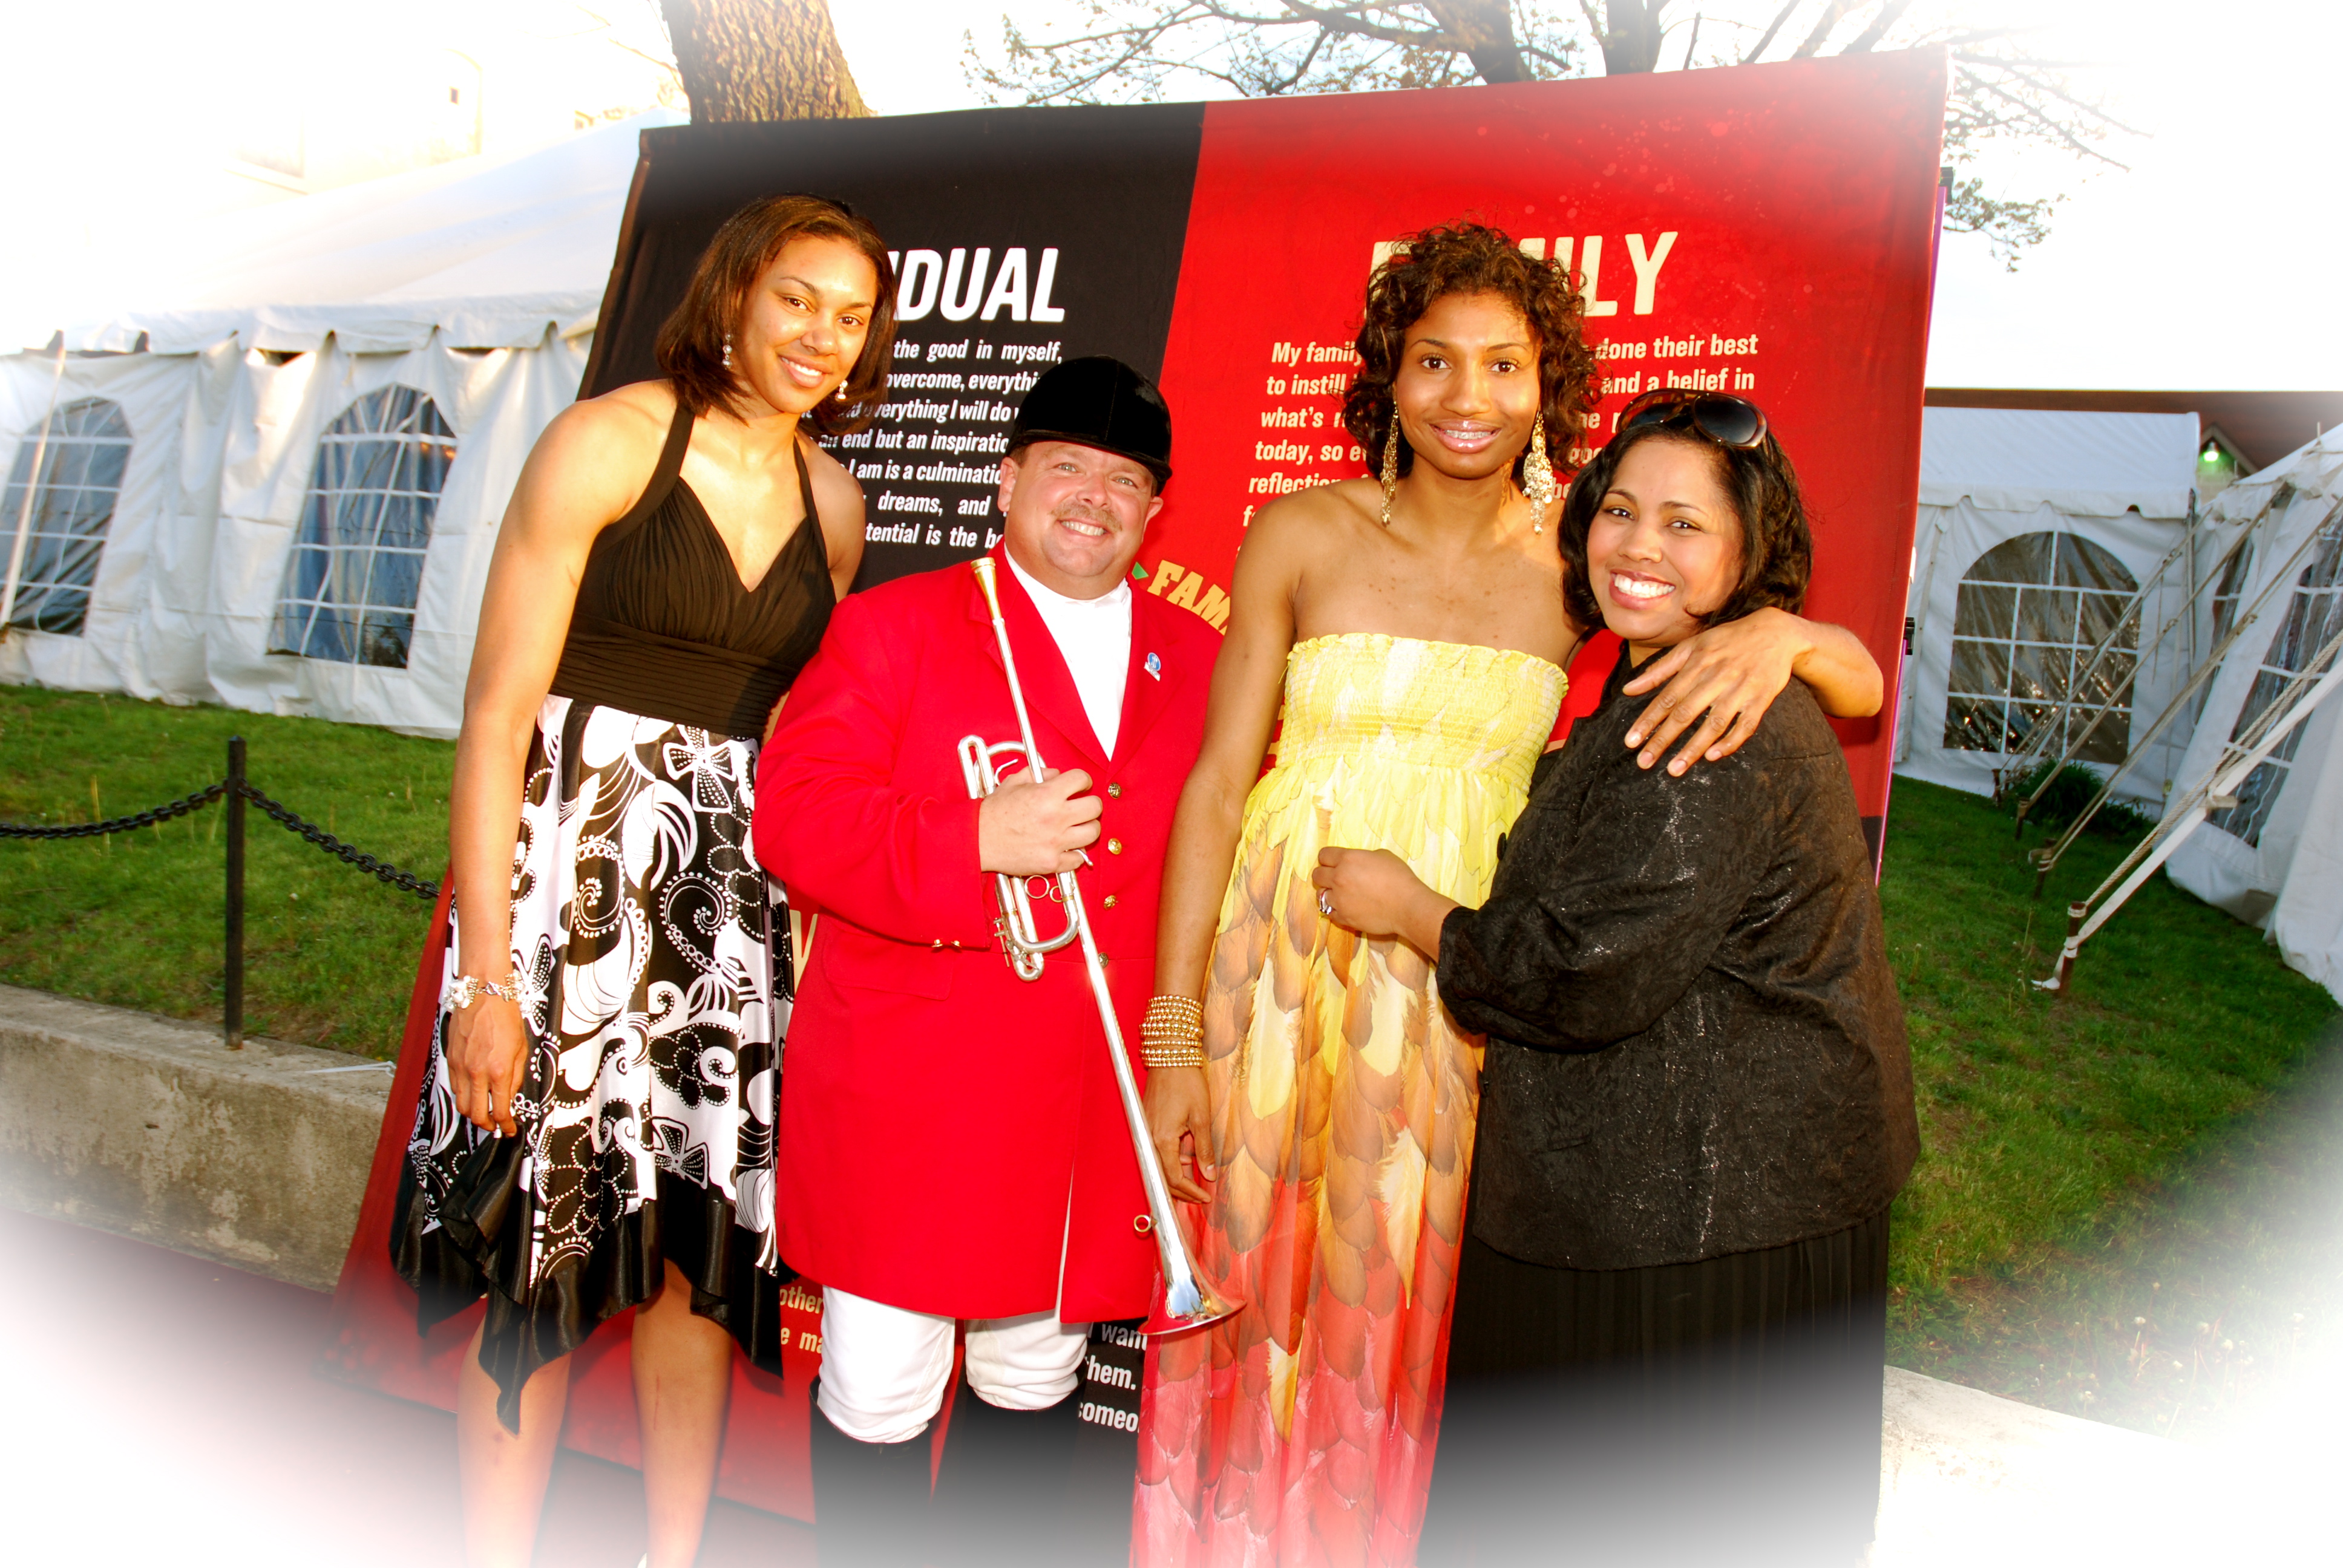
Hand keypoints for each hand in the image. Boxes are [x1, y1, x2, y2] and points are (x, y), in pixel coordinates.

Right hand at [446, 996, 527, 1136]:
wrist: (483, 994)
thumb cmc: (505, 1017)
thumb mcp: (521, 1049)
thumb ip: (515, 1077)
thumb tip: (510, 1097)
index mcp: (499, 1071)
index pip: (500, 1111)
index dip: (505, 1125)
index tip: (509, 1129)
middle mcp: (477, 1073)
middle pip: (476, 1114)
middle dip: (487, 1125)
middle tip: (496, 1124)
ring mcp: (460, 1068)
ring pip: (461, 1104)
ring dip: (473, 1113)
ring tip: (484, 1111)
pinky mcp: (450, 1060)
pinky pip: (454, 1088)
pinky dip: (463, 1096)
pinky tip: (473, 1093)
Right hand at [978, 766, 1100, 875]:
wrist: (978, 840)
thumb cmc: (994, 812)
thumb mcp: (1014, 782)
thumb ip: (1039, 773)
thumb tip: (1057, 775)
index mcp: (1048, 794)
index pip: (1082, 779)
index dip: (1082, 781)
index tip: (1079, 786)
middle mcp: (1056, 817)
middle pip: (1095, 806)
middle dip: (1090, 804)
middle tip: (1081, 806)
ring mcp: (1056, 842)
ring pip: (1093, 832)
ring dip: (1087, 828)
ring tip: (1077, 827)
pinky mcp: (1052, 862)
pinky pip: (1078, 858)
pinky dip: (1074, 853)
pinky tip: (1065, 847)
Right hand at [1143, 1064, 1213, 1203]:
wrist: (1169, 1056)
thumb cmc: (1187, 1083)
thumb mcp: (1201, 1117)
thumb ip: (1205, 1148)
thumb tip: (1210, 1175)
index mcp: (1162, 1139)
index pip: (1174, 1178)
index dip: (1190, 1191)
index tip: (1206, 1197)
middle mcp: (1149, 1138)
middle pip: (1163, 1176)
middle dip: (1182, 1189)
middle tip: (1201, 1195)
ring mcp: (1146, 1131)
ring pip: (1159, 1164)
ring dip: (1177, 1175)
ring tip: (1197, 1178)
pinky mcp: (1147, 1123)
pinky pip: (1157, 1150)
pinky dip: (1171, 1159)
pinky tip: (1187, 1158)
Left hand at [1312, 847, 1437, 940]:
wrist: (1407, 906)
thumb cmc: (1399, 878)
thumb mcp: (1382, 856)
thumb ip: (1363, 857)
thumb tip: (1357, 862)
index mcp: (1347, 859)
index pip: (1323, 855)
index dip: (1328, 858)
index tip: (1332, 862)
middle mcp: (1338, 878)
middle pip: (1317, 875)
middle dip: (1324, 876)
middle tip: (1335, 879)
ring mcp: (1339, 899)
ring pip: (1320, 896)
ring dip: (1329, 894)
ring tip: (1342, 896)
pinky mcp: (1344, 917)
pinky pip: (1330, 913)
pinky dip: (1337, 910)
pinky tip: (1348, 908)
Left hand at [1619, 606, 1806, 773]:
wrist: (1775, 632)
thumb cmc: (1727, 640)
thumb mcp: (1691, 646)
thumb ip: (1660, 669)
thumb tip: (1628, 689)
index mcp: (1696, 665)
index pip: (1666, 698)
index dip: (1647, 721)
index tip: (1630, 742)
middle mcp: (1716, 678)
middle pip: (1685, 714)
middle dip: (1663, 740)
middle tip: (1644, 762)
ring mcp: (1740, 690)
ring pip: (1713, 723)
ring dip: (1692, 748)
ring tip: (1674, 770)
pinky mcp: (1761, 700)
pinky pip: (1746, 726)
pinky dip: (1730, 742)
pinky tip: (1713, 756)